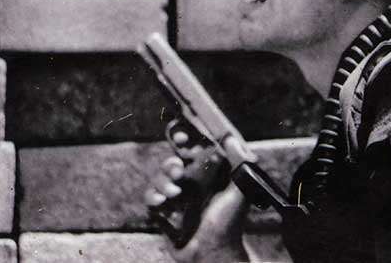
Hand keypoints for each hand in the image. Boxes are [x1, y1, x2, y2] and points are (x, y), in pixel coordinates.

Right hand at [144, 132, 248, 261]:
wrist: (213, 252)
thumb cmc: (229, 224)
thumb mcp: (240, 192)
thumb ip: (240, 165)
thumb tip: (233, 140)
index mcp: (207, 176)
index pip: (192, 152)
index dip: (185, 142)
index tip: (183, 139)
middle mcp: (190, 184)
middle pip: (172, 163)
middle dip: (171, 164)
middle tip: (179, 173)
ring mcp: (175, 198)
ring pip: (159, 178)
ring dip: (163, 182)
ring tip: (175, 194)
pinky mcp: (162, 213)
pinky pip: (150, 198)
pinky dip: (153, 197)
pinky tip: (162, 202)